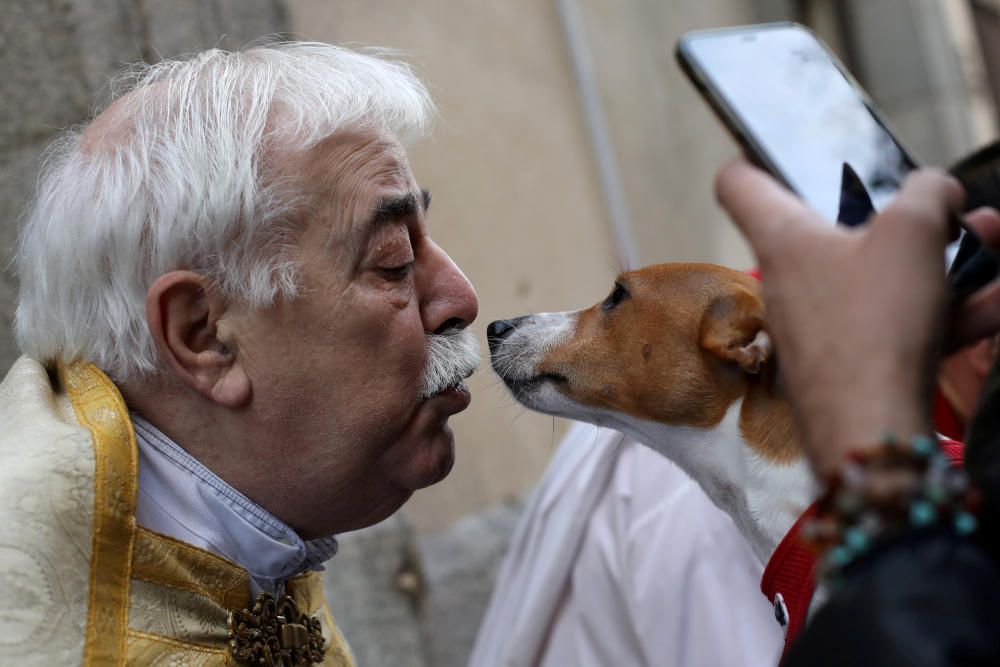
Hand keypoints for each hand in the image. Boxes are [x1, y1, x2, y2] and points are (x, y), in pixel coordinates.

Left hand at [715, 159, 999, 475]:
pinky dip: (946, 310)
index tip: (783, 144)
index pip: (740, 182)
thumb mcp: (912, 233)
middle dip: (901, 213)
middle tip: (950, 206)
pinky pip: (898, 322)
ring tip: (991, 238)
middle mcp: (791, 278)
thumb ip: (928, 195)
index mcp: (783, 237)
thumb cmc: (874, 319)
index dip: (756, 155)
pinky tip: (996, 302)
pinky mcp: (851, 360)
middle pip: (835, 229)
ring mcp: (820, 323)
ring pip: (881, 277)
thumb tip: (935, 190)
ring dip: (939, 258)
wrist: (870, 427)